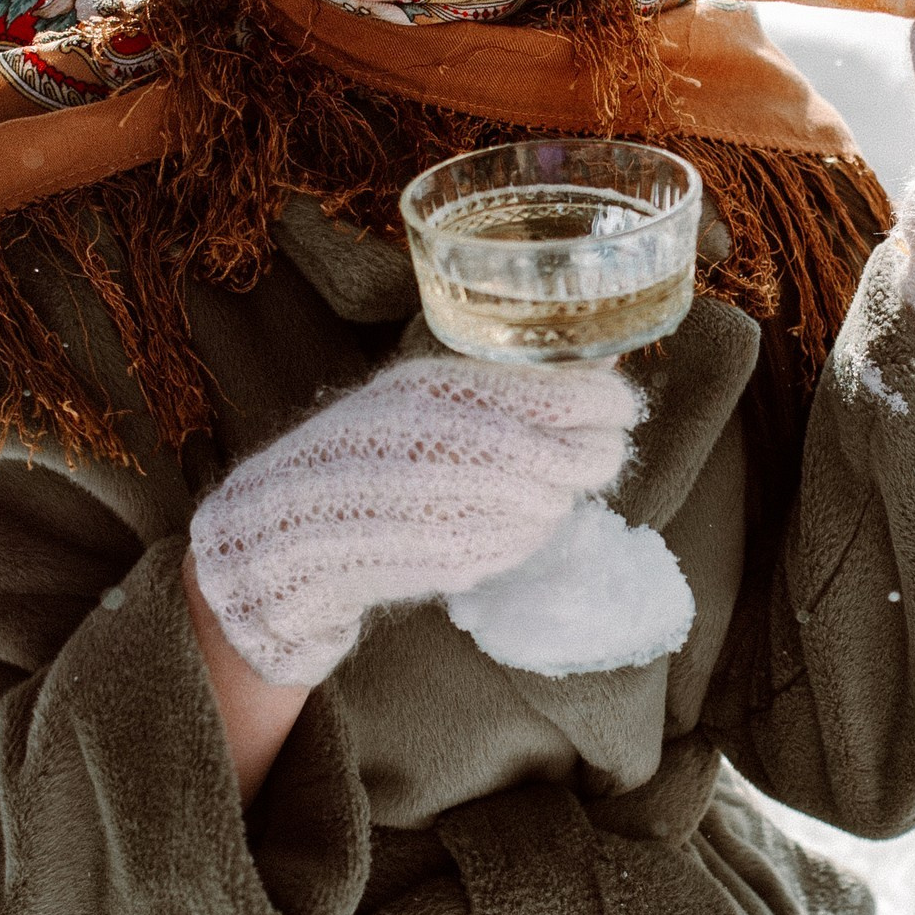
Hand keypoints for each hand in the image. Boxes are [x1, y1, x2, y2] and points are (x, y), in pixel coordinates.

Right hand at [188, 354, 639, 685]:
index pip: (557, 393)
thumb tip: (597, 359)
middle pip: (568, 452)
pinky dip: (524, 531)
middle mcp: (450, 442)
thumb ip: (501, 381)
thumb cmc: (363, 452)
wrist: (294, 529)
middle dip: (594, 454)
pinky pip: (520, 541)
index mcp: (439, 388)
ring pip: (550, 500)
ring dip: (558, 494)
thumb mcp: (423, 393)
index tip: (620, 407)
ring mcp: (456, 504)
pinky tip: (504, 519)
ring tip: (538, 484)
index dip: (604, 401)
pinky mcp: (455, 556)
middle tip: (600, 451)